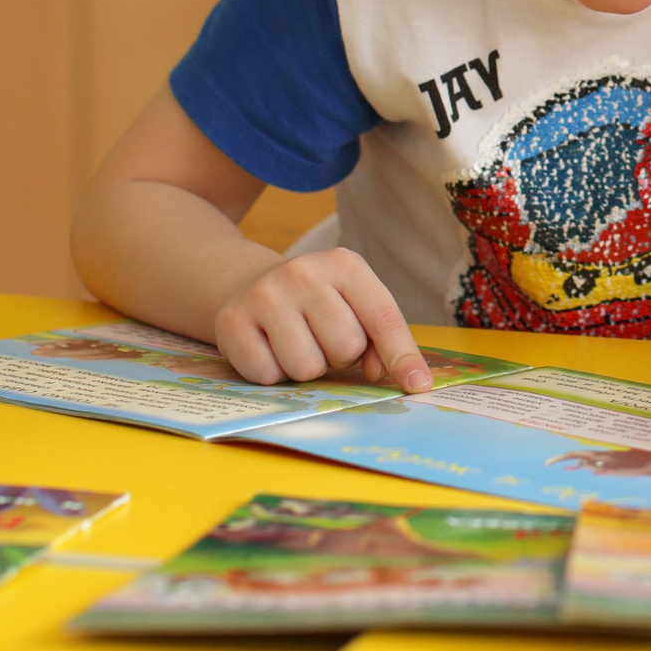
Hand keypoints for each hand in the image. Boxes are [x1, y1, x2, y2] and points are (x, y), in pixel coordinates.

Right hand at [215, 247, 431, 391]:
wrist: (250, 286)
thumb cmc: (317, 304)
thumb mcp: (355, 305)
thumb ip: (380, 338)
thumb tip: (385, 374)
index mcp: (344, 264)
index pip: (382, 317)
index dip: (403, 356)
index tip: (419, 386)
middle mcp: (302, 272)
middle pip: (345, 346)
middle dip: (340, 357)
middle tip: (323, 341)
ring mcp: (264, 295)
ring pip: (306, 367)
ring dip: (307, 368)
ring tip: (298, 344)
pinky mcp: (232, 322)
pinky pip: (268, 375)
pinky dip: (274, 373)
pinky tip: (269, 349)